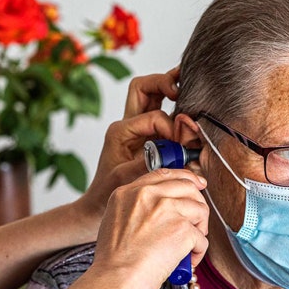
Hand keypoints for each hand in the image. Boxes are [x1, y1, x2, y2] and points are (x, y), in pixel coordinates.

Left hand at [76, 68, 180, 226]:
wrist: (98, 206)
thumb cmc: (106, 193)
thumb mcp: (124, 178)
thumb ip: (149, 162)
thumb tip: (175, 150)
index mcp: (120, 130)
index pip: (153, 116)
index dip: (170, 127)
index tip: (180, 145)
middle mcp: (129, 126)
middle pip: (145, 88)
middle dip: (164, 82)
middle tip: (180, 87)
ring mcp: (140, 130)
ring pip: (155, 97)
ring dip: (172, 91)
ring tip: (188, 90)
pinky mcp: (150, 139)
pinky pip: (165, 117)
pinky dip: (178, 113)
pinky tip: (190, 114)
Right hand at [92, 168, 208, 288]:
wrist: (116, 278)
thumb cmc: (114, 260)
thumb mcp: (115, 220)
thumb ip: (136, 207)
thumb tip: (163, 209)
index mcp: (128, 192)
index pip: (163, 174)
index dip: (184, 178)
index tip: (196, 185)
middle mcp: (148, 195)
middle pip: (188, 187)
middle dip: (197, 204)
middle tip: (197, 224)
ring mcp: (167, 209)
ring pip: (200, 210)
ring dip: (199, 230)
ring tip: (189, 247)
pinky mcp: (182, 229)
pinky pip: (202, 238)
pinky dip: (198, 252)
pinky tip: (186, 262)